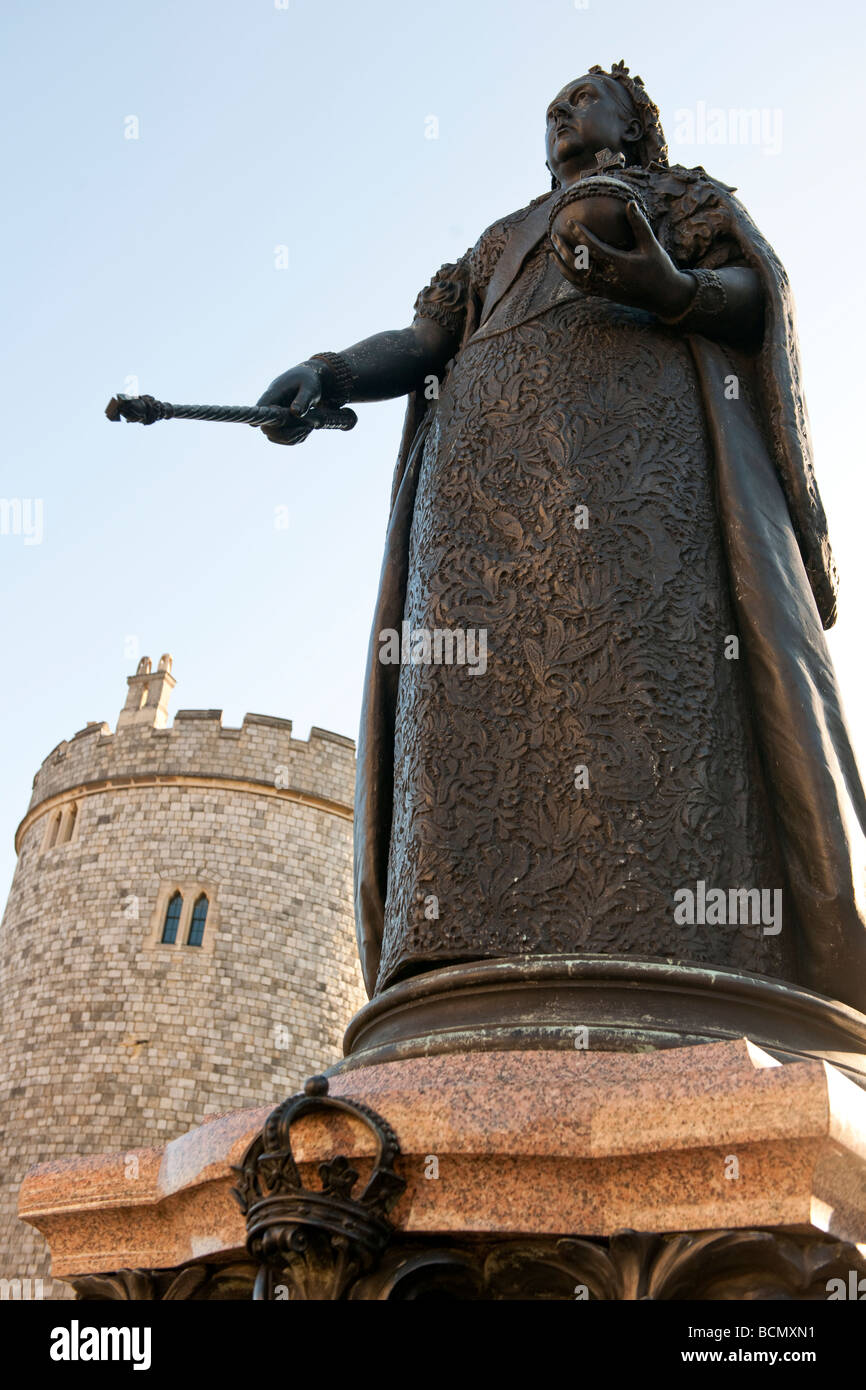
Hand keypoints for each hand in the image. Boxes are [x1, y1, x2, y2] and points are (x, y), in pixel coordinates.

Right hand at [255, 361, 324, 444]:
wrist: (309, 381)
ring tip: (310, 426)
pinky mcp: (279, 425)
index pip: (260, 408)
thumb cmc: (309, 381)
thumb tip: (295, 413)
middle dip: (286, 433)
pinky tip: (307, 428)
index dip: (259, 419)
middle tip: (308, 427)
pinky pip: (284, 439)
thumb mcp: (310, 388)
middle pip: (267, 428)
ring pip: (275, 436)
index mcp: (274, 393)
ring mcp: (273, 417)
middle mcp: (269, 406)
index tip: (262, 426)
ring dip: (293, 437)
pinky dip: (296, 438)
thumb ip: (303, 399)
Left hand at [549, 201, 694, 319]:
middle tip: (554, 235)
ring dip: (562, 265)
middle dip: (564, 250)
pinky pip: (582, 287)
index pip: (593, 249)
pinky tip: (563, 266)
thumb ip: (639, 224)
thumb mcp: (651, 244)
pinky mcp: (604, 295)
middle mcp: (609, 279)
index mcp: (620, 265)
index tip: (570, 222)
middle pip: (578, 265)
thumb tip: (630, 202)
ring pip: (576, 279)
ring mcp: (605, 289)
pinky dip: (570, 277)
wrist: (663, 297)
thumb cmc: (659, 267)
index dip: (580, 235)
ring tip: (553, 250)